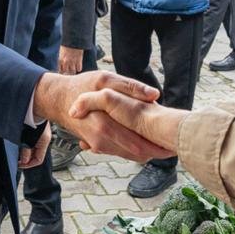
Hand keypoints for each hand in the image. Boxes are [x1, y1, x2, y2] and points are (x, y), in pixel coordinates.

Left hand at [18, 123, 49, 169]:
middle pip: (35, 154)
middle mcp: (43, 139)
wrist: (32, 104)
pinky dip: (25, 144)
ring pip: (32, 148)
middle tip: (16, 159)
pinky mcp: (35, 130)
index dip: (28, 164)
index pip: (38, 160)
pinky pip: (31, 141)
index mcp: (44, 142)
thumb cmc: (30, 119)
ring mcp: (40, 134)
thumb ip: (26, 151)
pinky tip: (18, 142)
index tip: (19, 164)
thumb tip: (24, 161)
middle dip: (26, 158)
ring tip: (16, 151)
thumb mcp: (28, 138)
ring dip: (24, 151)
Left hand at [58, 46, 82, 75]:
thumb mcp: (61, 53)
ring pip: (73, 72)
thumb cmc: (67, 45)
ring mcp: (72, 62)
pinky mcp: (79, 60)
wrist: (74, 39)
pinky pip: (79, 69)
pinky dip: (79, 68)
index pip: (60, 71)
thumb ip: (62, 60)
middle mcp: (65, 62)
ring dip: (74, 70)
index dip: (63, 73)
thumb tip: (63, 67)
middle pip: (66, 73)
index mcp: (60, 60)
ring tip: (74, 68)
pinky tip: (78, 65)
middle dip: (68, 73)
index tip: (65, 72)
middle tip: (70, 71)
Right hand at [69, 88, 185, 158]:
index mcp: (107, 127)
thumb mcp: (104, 78)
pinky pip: (123, 151)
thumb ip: (130, 87)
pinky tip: (146, 137)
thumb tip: (155, 95)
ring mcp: (100, 146)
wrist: (57, 101)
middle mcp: (103, 142)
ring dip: (149, 150)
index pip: (141, 145)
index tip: (176, 144)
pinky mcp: (99, 146)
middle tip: (176, 145)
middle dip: (158, 150)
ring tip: (164, 141)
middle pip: (140, 154)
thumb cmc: (80, 86)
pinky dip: (136, 147)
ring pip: (132, 155)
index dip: (161, 147)